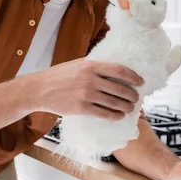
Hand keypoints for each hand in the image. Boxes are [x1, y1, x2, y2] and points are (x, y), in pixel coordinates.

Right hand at [29, 59, 143, 119]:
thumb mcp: (77, 64)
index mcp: (91, 65)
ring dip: (126, 107)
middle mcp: (90, 79)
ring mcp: (86, 94)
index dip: (133, 77)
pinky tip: (119, 115)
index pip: (119, 71)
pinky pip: (104, 113)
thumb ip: (94, 65)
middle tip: (136, 98)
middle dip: (132, 95)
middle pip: (120, 88)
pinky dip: (115, 115)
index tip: (140, 82)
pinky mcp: (81, 108)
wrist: (40, 89)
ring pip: (114, 103)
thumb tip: (114, 68)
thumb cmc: (59, 75)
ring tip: (130, 108)